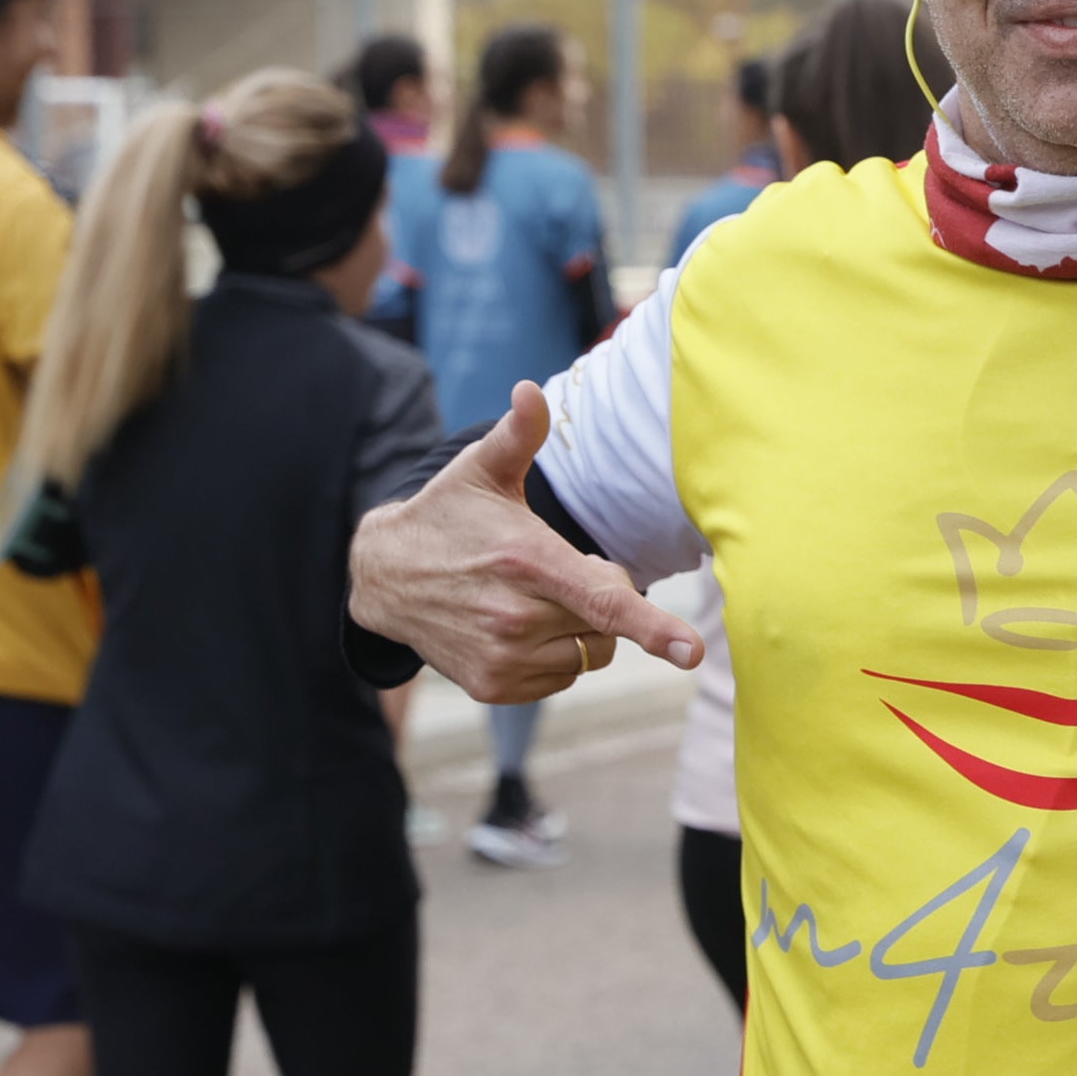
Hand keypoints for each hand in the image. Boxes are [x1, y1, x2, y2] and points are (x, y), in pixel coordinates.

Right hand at [347, 382, 702, 702]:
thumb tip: (530, 389)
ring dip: (579, 630)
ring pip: (590, 655)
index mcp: (528, 562)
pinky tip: (516, 626)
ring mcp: (501, 658)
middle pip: (608, 626)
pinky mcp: (492, 686)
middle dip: (600, 599)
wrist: (384, 575)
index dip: (654, 627)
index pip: (604, 601)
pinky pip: (562, 678)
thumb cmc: (448, 515)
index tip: (692, 652)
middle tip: (553, 572)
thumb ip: (519, 434)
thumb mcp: (481, 470)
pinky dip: (554, 656)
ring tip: (533, 597)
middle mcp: (515, 617)